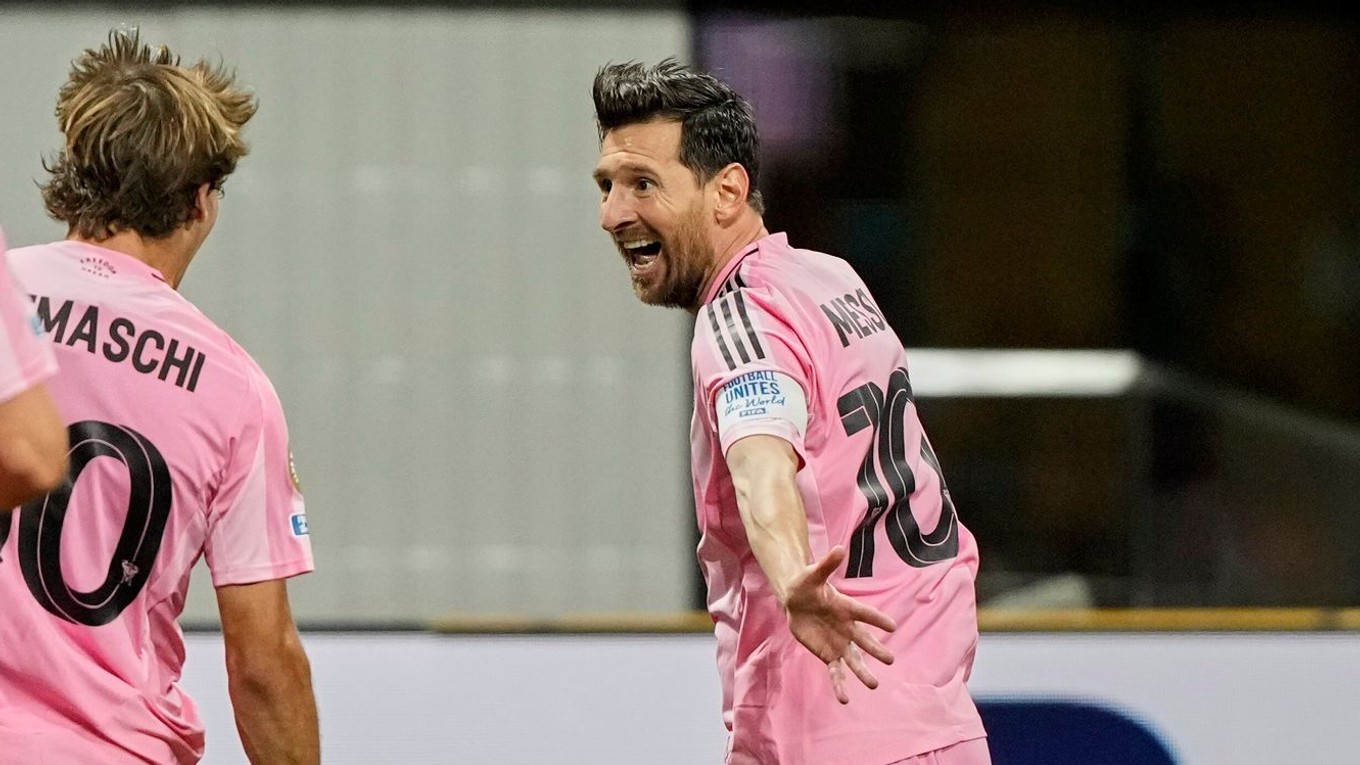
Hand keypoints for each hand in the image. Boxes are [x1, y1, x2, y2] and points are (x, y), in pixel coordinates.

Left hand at [783, 545, 897, 703]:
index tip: (892, 625)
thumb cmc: (807, 583)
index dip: (877, 619)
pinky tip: (844, 700)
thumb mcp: (813, 573)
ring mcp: (839, 643)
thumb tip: (839, 548)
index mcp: (846, 607)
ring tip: (874, 685)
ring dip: (863, 672)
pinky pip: (836, 672)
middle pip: (864, 640)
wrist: (796, 600)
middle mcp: (847, 627)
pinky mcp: (828, 654)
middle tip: (891, 660)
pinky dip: (840, 685)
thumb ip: (827, 564)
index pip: (864, 613)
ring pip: (854, 661)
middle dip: (876, 650)